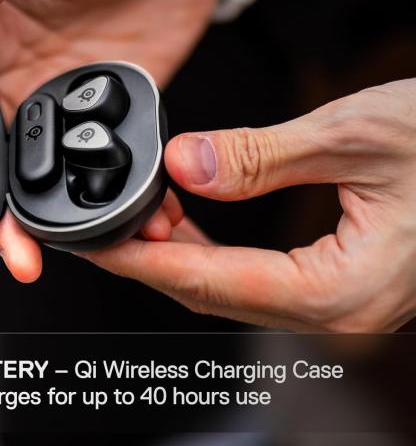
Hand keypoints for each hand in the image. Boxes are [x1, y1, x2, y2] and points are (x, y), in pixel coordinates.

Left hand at [82, 79, 415, 331]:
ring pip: (230, 286)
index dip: (142, 263)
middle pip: (211, 293)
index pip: (209, 283)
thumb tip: (184, 163)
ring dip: (179, 253)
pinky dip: (211, 249)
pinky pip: (254, 275)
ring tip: (143, 211)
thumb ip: (259, 156)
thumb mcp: (352, 135)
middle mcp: (336, 309)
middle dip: (150, 259)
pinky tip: (189, 219)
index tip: (94, 245)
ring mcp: (338, 300)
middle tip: (106, 222)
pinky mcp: (337, 279)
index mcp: (339, 290)